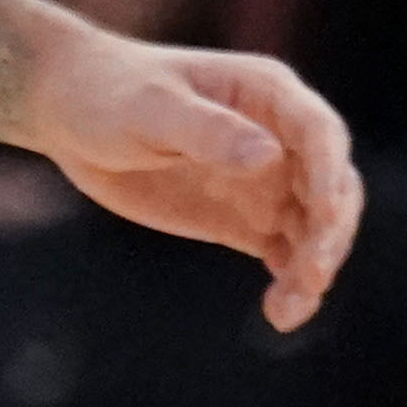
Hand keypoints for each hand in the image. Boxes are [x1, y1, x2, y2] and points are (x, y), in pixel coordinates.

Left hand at [38, 33, 365, 329]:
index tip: (323, 214)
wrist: (74, 115)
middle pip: (332, 186)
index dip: (329, 173)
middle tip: (310, 276)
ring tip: (287, 311)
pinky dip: (291, 283)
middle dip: (329, 232)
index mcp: (267, 94)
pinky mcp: (246, 220)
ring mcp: (267, 182)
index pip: (319, 133)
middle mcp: (280, 138)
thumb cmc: (112, 93)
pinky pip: (285, 254)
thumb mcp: (151, 108)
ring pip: (315, 228)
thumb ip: (208, 132)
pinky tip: (279, 313)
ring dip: (313, 267)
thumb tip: (269, 157)